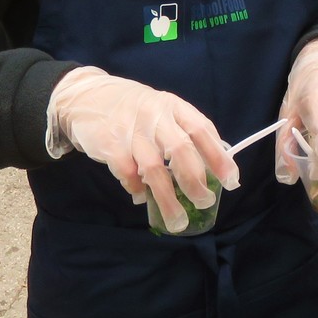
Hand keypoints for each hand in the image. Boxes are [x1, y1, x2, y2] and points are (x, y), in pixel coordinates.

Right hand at [47, 68, 239, 232]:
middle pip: (181, 151)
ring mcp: (131, 130)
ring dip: (168, 198)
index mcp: (174, 106)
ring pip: (154, 169)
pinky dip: (137, 189)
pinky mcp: (110, 144)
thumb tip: (210, 167)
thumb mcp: (162, 108)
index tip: (231, 181)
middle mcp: (155, 115)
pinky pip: (128, 173)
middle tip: (205, 202)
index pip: (202, 130)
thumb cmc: (133, 108)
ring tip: (178, 220)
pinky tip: (141, 196)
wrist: (85, 97)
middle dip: (195, 181)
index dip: (219, 157)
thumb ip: (182, 130)